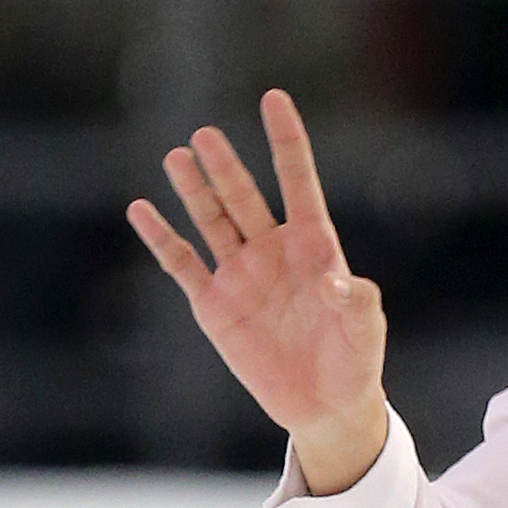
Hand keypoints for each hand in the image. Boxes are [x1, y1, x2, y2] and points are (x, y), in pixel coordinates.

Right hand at [127, 88, 389, 491]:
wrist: (325, 407)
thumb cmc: (354, 362)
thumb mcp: (366, 332)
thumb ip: (357, 303)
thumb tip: (337, 282)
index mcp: (314, 246)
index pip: (297, 182)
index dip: (286, 142)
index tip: (273, 99)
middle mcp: (272, 251)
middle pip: (244, 198)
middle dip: (226, 168)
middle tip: (206, 138)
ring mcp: (240, 275)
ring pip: (211, 221)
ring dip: (195, 191)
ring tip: (177, 157)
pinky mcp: (214, 306)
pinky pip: (182, 265)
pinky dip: (162, 239)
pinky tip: (142, 210)